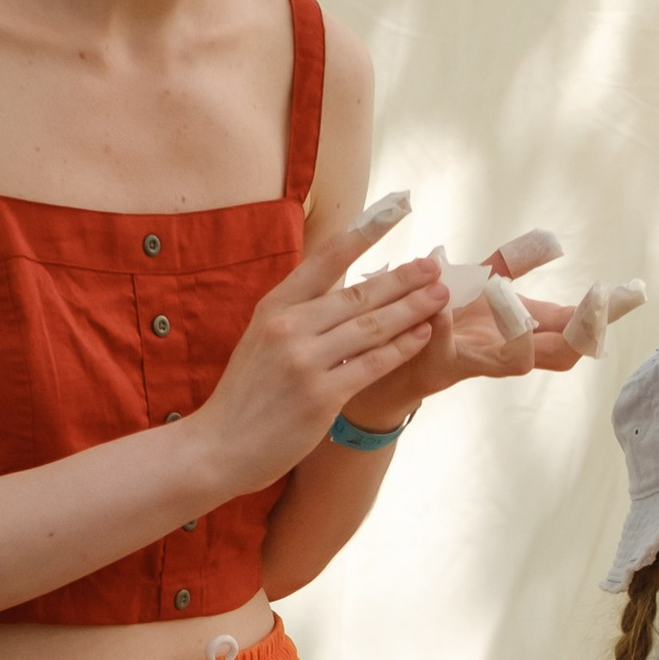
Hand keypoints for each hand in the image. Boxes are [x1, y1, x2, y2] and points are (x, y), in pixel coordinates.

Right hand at [196, 218, 442, 488]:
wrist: (218, 447)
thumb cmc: (244, 396)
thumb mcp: (260, 339)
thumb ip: (297, 315)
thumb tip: (339, 292)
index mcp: (274, 306)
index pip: (324, 260)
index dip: (362, 234)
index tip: (393, 213)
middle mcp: (289, 326)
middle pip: (359, 294)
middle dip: (403, 278)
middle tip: (433, 266)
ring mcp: (305, 361)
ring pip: (373, 327)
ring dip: (412, 309)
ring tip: (440, 296)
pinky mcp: (322, 395)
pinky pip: (373, 364)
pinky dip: (403, 348)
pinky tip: (423, 335)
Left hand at [341, 231, 587, 427]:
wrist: (387, 365)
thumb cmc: (437, 325)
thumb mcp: (476, 291)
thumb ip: (510, 268)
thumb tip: (551, 244)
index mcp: (519, 331)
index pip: (573, 327)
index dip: (602, 314)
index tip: (630, 293)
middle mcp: (504, 352)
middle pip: (560, 352)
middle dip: (584, 329)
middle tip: (600, 302)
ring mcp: (474, 361)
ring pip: (514, 362)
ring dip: (522, 330)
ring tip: (522, 298)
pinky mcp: (437, 363)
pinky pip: (446, 346)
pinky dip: (447, 321)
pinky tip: (445, 292)